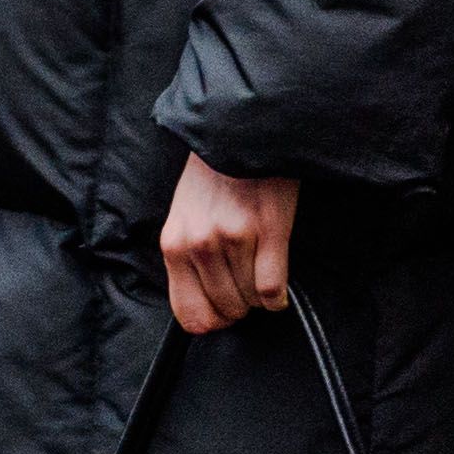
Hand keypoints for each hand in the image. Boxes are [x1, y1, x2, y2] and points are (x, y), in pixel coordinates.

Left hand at [156, 156, 298, 335]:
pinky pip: (273, 288)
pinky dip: (278, 295)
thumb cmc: (214, 175)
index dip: (213, 321)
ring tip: (260, 270)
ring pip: (252, 300)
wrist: (241, 133)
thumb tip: (205, 305)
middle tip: (247, 284)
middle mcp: (200, 245)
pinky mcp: (268, 231)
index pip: (189, 315)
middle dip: (241, 305)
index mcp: (174, 245)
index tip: (225, 311)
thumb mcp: (184, 217)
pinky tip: (278, 283)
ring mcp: (234, 238)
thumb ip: (188, 258)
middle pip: (226, 309)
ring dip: (260, 295)